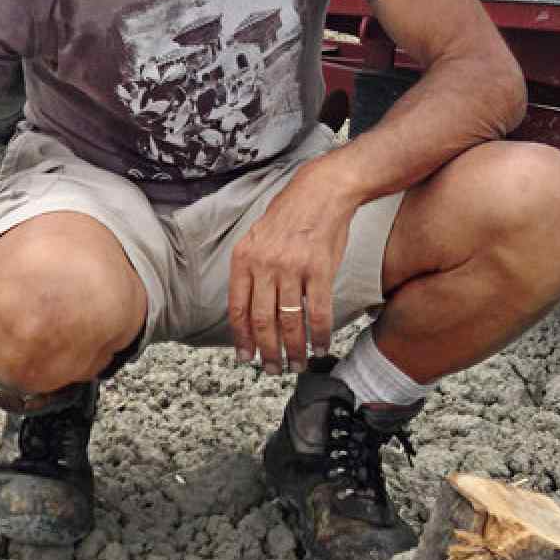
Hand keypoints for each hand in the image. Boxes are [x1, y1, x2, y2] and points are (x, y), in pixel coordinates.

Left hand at [228, 161, 358, 373]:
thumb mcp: (257, 237)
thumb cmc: (289, 215)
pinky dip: (319, 334)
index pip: (237, 308)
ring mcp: (292, 268)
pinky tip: (321, 346)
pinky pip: (317, 312)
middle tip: (271, 369)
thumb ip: (251, 270)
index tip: (244, 357)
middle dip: (266, 350)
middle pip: (261, 320)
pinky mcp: (320, 269)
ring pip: (289, 321)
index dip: (241, 337)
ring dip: (293, 349)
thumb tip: (248, 307)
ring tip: (296, 364)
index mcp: (244, 258)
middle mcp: (264, 265)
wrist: (322, 190)